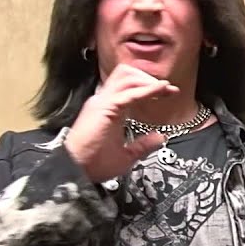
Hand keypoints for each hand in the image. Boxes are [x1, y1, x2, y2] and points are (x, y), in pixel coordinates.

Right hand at [64, 64, 175, 182]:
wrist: (75, 171)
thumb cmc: (94, 164)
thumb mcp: (126, 156)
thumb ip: (143, 145)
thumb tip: (160, 137)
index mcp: (109, 108)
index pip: (130, 86)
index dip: (150, 86)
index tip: (170, 92)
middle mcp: (104, 100)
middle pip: (127, 74)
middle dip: (149, 78)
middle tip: (169, 89)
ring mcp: (102, 101)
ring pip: (127, 76)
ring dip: (148, 80)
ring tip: (164, 89)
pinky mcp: (105, 108)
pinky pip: (129, 94)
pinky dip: (147, 90)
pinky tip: (161, 90)